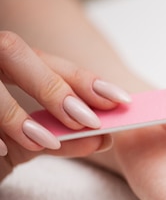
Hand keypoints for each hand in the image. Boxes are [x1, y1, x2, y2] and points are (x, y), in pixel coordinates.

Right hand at [0, 30, 129, 159]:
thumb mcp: (25, 145)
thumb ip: (59, 137)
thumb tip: (103, 135)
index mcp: (3, 67)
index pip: (45, 60)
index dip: (83, 77)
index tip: (119, 99)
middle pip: (13, 50)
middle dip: (53, 86)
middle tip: (87, 121)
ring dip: (16, 112)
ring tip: (42, 141)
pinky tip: (0, 149)